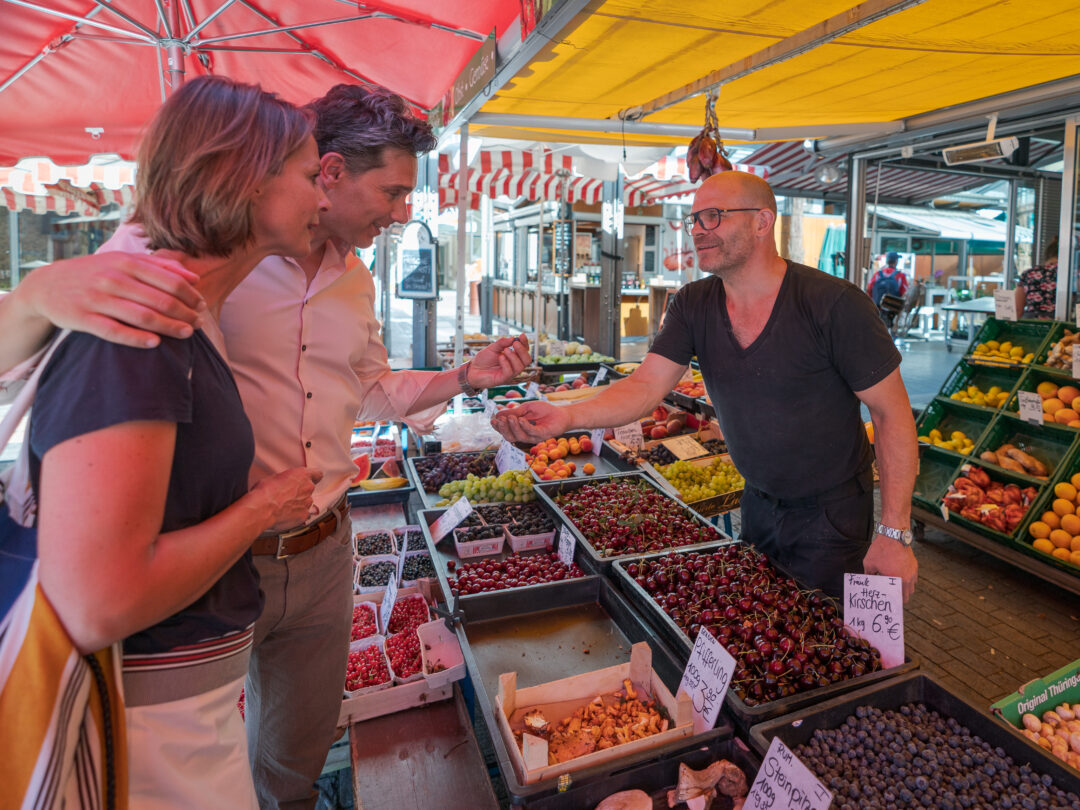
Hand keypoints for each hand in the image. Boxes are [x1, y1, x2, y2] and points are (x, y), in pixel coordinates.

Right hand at [25, 252, 204, 347]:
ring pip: (141, 316)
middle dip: (184, 314)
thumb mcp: (123, 262)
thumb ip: (160, 267)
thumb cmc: (95, 273)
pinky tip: (155, 343)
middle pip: (160, 300)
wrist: (46, 285)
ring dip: (169, 327)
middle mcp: (112, 279)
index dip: (190, 295)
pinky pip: (113, 331)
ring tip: (186, 334)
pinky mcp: (82, 318)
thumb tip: (195, 278)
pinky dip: (136, 338)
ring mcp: (97, 298)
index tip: (202, 307)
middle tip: (199, 324)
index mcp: (126, 263)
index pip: (169, 280)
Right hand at [252, 467, 323, 532]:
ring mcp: (307, 503)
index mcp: (302, 475)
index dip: (313, 477)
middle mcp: (308, 488)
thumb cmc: (265, 491)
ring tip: (284, 507)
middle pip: (309, 489)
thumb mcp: (275, 477)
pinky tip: (285, 515)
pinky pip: (303, 514)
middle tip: (287, 495)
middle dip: (301, 491)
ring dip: (299, 504)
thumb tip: (286, 482)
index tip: (309, 480)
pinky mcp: (304, 516)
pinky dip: (296, 515)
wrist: (262, 509)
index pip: (318, 474)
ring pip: (306, 502)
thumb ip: (287, 479)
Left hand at [467, 334, 530, 388]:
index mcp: (513, 357)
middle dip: (522, 350)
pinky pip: (510, 372)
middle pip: (527, 360)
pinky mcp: (503, 379)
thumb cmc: (483, 360)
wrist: (473, 370)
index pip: (525, 350)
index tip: (522, 335)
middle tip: (515, 343)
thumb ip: (502, 343)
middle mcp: (514, 365)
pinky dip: (506, 363)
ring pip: (520, 367)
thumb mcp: (492, 348)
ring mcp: (509, 373)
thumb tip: (513, 338)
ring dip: (514, 357)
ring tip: (505, 350)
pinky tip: (500, 357)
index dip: (525, 343)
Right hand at [490, 400, 570, 442]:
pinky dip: (525, 426)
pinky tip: (521, 419)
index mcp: (519, 430)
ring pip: (519, 436)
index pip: (506, 431)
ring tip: (510, 417)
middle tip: (500, 419)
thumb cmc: (544, 411)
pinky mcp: (542, 435)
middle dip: (503, 429)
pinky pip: (531, 433)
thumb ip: (514, 412)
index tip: (492, 420)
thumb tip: (498, 414)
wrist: (561, 413)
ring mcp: (534, 437)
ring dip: (513, 427)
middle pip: (510, 437)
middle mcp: (525, 436)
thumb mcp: (526, 408)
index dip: (498, 427)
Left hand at [863, 534, 917, 602]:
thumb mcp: (869, 563)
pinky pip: (913, 578)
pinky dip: (908, 580)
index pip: (898, 598)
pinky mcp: (915, 566)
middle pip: (906, 595)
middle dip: (899, 597)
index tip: (888, 602)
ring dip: (904, 589)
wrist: (893, 535)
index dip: (893, 602)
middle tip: (890, 596)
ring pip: (911, 587)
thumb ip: (869, 575)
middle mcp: (907, 579)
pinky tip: (899, 576)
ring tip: (895, 587)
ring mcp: (913, 572)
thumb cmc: (880, 549)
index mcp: (896, 581)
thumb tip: (867, 581)